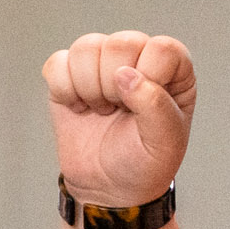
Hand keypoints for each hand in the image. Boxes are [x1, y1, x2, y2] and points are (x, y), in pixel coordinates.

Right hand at [43, 31, 194, 207]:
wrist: (107, 186)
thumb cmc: (144, 162)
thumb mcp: (164, 141)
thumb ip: (155, 105)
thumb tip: (124, 74)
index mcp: (172, 70)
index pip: (162, 48)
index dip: (148, 77)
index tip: (142, 107)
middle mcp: (138, 60)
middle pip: (120, 42)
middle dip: (114, 85)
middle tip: (118, 110)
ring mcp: (100, 65)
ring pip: (86, 47)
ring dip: (88, 87)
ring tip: (100, 109)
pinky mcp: (68, 76)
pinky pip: (57, 63)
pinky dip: (63, 90)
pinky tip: (78, 107)